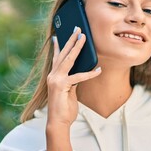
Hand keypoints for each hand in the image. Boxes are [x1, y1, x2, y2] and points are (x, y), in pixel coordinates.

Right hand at [45, 26, 100, 150]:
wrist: (59, 121)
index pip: (56, 57)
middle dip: (71, 40)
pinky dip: (89, 73)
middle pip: (63, 54)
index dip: (57, 46)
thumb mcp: (69, 90)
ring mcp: (55, 80)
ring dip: (77, 47)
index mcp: (53, 76)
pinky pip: (78, 77)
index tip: (58, 35)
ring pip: (68, 59)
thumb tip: (80, 70)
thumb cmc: (64, 106)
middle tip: (78, 29)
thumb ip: (72, 79)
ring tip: (83, 37)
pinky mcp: (61, 86)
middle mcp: (52, 75)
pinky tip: (98, 70)